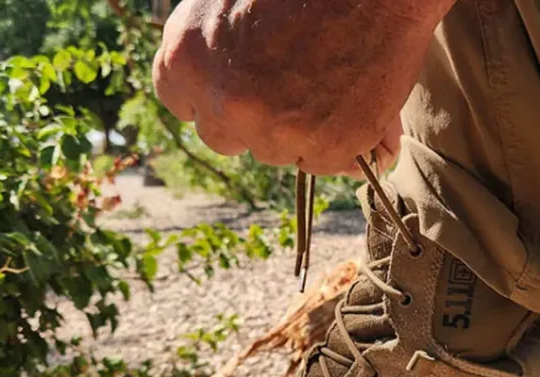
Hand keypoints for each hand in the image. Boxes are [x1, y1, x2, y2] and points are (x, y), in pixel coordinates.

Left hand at [152, 0, 452, 175]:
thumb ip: (224, 51)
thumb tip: (235, 96)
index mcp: (187, 56)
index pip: (185, 105)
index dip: (216, 96)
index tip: (242, 85)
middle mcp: (223, 101)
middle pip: (224, 136)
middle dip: (253, 117)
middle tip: (291, 81)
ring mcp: (274, 130)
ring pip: (274, 151)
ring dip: (297, 129)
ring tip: (329, 79)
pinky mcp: (326, 147)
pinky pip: (323, 162)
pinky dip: (340, 140)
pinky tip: (353, 97)